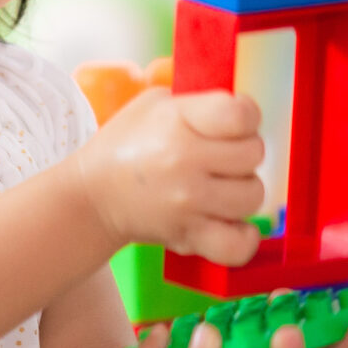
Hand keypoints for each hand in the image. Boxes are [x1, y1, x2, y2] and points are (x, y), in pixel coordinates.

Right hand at [70, 86, 265, 264]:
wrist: (94, 196)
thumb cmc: (128, 144)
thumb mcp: (156, 104)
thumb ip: (201, 103)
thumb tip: (245, 114)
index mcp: (177, 120)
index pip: (242, 115)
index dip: (247, 117)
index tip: (234, 124)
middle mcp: (184, 160)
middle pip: (254, 154)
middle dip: (242, 153)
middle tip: (220, 158)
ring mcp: (188, 202)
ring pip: (253, 195)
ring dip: (242, 191)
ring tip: (220, 187)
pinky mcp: (187, 236)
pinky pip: (237, 245)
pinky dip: (243, 238)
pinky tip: (233, 222)